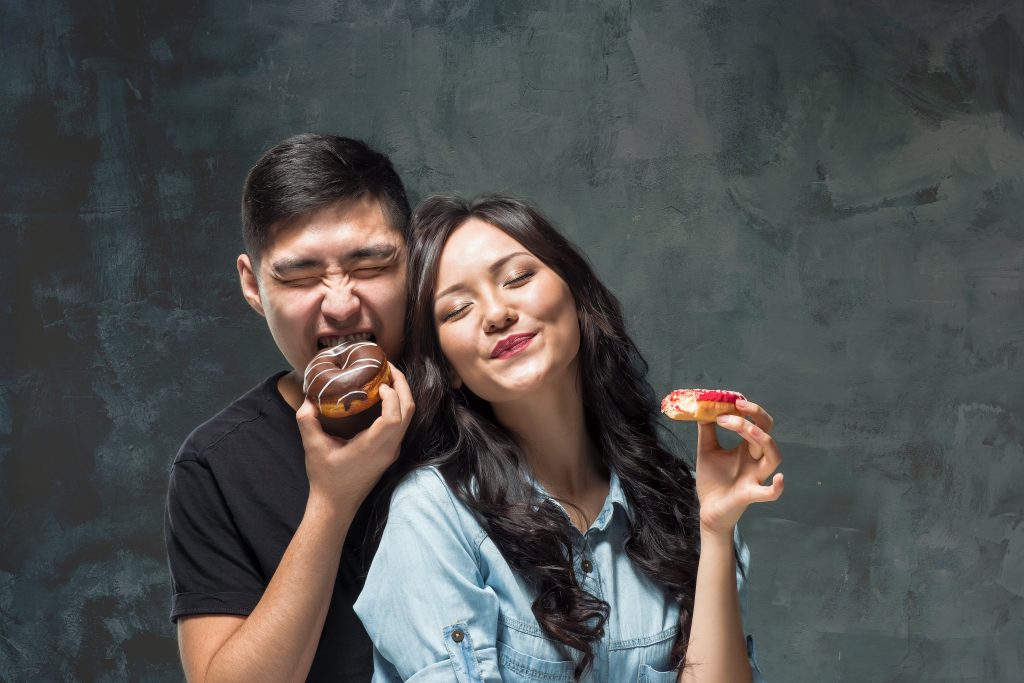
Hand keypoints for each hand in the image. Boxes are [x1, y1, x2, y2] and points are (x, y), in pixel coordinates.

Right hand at [296, 363, 414, 515]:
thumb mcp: (312, 448)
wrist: (336, 505)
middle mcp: (389, 449)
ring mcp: (392, 451)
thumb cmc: (326, 478)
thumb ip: (307, 421)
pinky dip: (397, 406)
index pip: (394, 417)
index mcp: (374, 447)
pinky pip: (401, 424)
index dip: (392, 395)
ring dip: (401, 395)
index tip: (379, 382)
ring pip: (408, 418)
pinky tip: (383, 396)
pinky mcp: (390, 452)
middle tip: (389, 367)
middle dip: (402, 386)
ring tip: (387, 377)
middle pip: (408, 412)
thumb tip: (308, 400)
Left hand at [695, 398, 783, 535]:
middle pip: (767, 434)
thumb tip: (703, 407)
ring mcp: (755, 477)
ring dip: (762, 439)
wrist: (708, 509)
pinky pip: (769, 493)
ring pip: (773, 457)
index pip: (757, 423)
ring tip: (744, 428)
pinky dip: (777, 488)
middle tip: (737, 405)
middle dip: (755, 417)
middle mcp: (755, 460)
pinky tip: (779, 478)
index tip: (731, 400)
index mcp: (746, 449)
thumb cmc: (712, 480)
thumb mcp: (707, 450)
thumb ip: (707, 430)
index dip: (748, 410)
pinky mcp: (750, 495)